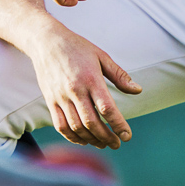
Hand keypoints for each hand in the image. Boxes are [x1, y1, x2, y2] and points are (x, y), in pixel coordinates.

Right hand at [27, 27, 142, 148]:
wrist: (46, 42)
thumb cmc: (77, 48)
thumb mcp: (101, 56)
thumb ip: (120, 76)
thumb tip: (138, 90)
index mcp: (90, 79)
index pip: (106, 108)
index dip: (118, 125)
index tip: (127, 136)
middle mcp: (74, 90)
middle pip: (91, 122)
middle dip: (106, 137)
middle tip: (116, 143)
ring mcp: (60, 97)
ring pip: (76, 127)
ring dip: (91, 139)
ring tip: (103, 143)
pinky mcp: (50, 101)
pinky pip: (61, 126)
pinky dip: (72, 137)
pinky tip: (84, 140)